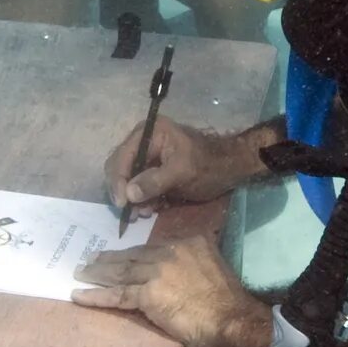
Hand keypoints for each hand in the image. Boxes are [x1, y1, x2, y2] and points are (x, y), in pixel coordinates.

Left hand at [72, 232, 271, 346]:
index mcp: (189, 242)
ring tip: (80, 273)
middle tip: (90, 260)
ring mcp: (157, 272)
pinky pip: (116, 295)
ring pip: (120, 272)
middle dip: (109, 259)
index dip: (132, 252)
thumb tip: (187, 272)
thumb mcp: (215, 267)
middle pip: (132, 256)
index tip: (120, 254)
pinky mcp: (148, 295)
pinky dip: (95, 295)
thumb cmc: (230, 302)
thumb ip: (197, 264)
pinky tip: (79, 295)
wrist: (233, 319)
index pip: (153, 247)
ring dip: (96, 274)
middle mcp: (170, 252)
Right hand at [105, 115, 268, 215]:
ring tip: (144, 213)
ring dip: (132, 199)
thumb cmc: (208, 166)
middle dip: (124, 192)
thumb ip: (155, 181)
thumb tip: (129, 193)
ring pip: (127, 181)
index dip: (118, 181)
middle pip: (119, 168)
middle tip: (131, 214)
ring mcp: (146, 157)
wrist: (228, 170)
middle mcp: (142, 142)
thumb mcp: (182, 173)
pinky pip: (137, 187)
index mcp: (148, 133)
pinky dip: (141, 200)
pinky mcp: (151, 171)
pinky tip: (150, 209)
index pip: (122, 157)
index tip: (122, 203)